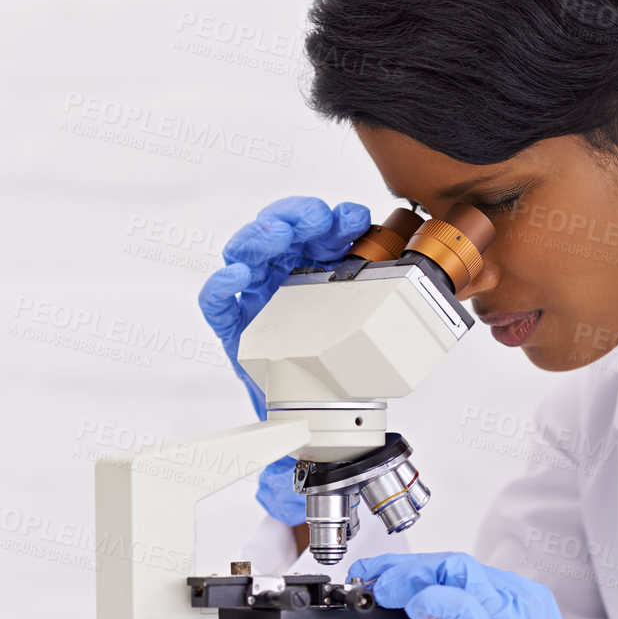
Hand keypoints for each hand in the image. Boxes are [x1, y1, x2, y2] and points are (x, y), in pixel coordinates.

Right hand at [197, 197, 370, 418]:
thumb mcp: (363, 313)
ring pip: (242, 251)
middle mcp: (278, 271)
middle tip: (315, 220)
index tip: (353, 220)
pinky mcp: (232, 325)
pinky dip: (221, 284)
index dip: (331, 216)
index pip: (314, 225)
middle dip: (294, 216)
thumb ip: (374, 286)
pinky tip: (237, 275)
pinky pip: (214, 301)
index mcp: (310, 261)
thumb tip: (402, 266)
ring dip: (259, 236)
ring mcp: (252, 295)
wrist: (318, 402)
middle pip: (274, 226)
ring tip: (278, 235)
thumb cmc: (336, 351)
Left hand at [199, 199, 368, 525]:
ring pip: (289, 236)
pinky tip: (351, 222)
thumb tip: (278, 495)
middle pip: (253, 255)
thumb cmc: (304, 418)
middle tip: (284, 236)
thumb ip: (277, 464)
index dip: (223, 286)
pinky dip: (337, 225)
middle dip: (265, 239)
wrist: (335, 410)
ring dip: (302, 220)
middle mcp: (265, 300)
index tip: (235, 279)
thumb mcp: (283, 440)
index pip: (220, 300)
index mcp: (245, 334)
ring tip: (326, 221)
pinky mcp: (331, 266)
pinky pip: (327, 239)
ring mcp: (297, 278)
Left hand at [350, 550, 617, 618]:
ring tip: (381, 590)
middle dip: (405, 565)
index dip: (419, 568)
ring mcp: (508, 615)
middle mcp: (516, 597)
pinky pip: (456, 604)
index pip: (461, 569)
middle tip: (372, 576)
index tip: (388, 575)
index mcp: (519, 599)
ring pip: (452, 569)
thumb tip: (434, 618)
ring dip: (409, 576)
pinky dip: (427, 599)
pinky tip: (410, 608)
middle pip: (452, 562)